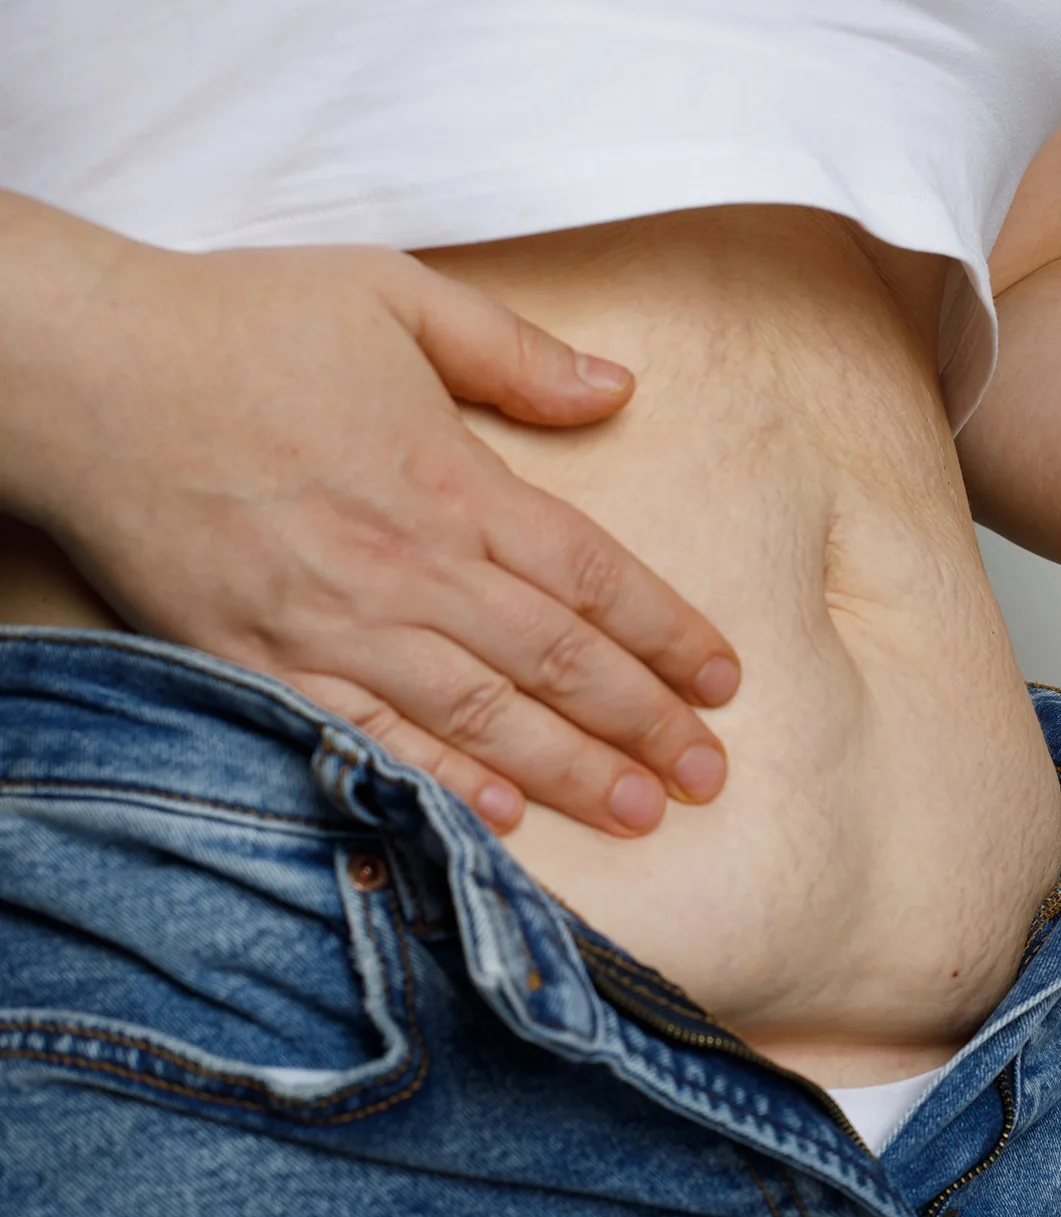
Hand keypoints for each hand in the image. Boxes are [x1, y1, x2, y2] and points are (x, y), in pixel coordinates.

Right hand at [1, 218, 739, 834]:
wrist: (78, 369)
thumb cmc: (239, 322)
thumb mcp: (395, 295)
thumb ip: (516, 352)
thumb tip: (620, 386)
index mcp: (454, 481)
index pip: (594, 576)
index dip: (669, 634)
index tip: (724, 681)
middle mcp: (408, 564)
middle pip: (555, 660)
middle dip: (644, 722)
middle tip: (707, 776)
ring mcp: (331, 622)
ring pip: (481, 715)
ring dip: (571, 770)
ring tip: (641, 812)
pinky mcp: (258, 661)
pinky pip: (368, 738)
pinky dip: (438, 783)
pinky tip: (501, 819)